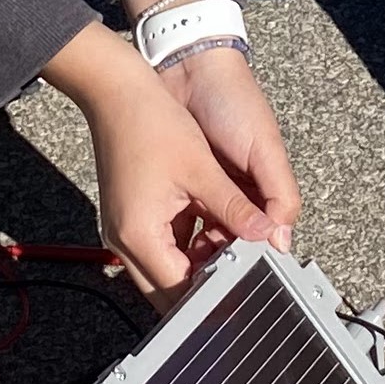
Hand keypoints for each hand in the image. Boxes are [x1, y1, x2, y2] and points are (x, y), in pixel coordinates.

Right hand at [44, 22, 274, 302]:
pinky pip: (161, 247)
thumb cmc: (151, 123)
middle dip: (207, 283)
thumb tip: (269, 237)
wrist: (115, 91)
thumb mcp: (203, 171)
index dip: (218, 292)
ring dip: (198, 263)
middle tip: (244, 271)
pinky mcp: (132, 218)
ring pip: (167, 269)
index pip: (182, 290)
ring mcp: (125, 230)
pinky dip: (187, 246)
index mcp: (140, 235)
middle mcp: (125, 241)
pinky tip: (214, 230)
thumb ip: (237, 210)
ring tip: (233, 246)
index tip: (248, 288)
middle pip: (170, 289)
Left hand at [160, 43, 300, 255]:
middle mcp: (235, 194)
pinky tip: (164, 244)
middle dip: (218, 259)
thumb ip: (279, 195)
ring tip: (183, 261)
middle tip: (203, 272)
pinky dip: (174, 233)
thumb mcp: (264, 148)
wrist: (189, 66)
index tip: (235, 273)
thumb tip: (281, 241)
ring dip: (193, 249)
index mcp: (264, 190)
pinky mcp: (176, 185)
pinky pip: (176, 221)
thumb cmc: (234, 100)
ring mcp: (202, 190)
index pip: (262, 238)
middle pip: (229, 242)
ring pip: (201, 236)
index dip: (250, 257)